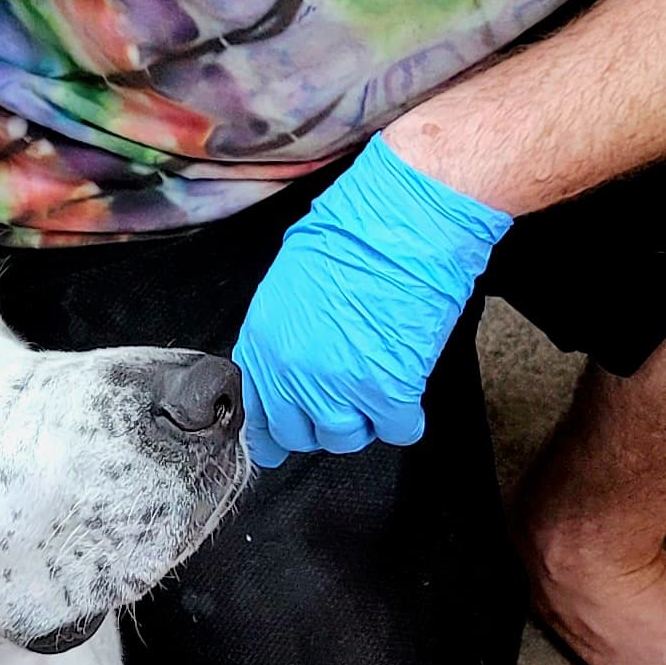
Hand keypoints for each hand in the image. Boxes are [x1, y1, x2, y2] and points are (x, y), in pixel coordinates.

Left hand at [234, 138, 511, 468]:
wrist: (402, 222)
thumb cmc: (355, 233)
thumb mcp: (291, 280)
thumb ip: (282, 331)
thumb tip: (291, 361)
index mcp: (263, 339)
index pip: (256, 411)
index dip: (272, 431)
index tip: (280, 442)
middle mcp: (292, 370)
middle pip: (299, 433)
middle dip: (324, 423)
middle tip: (349, 399)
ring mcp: (337, 385)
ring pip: (345, 438)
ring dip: (365, 420)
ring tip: (382, 387)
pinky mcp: (386, 391)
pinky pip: (395, 430)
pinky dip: (405, 418)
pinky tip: (409, 393)